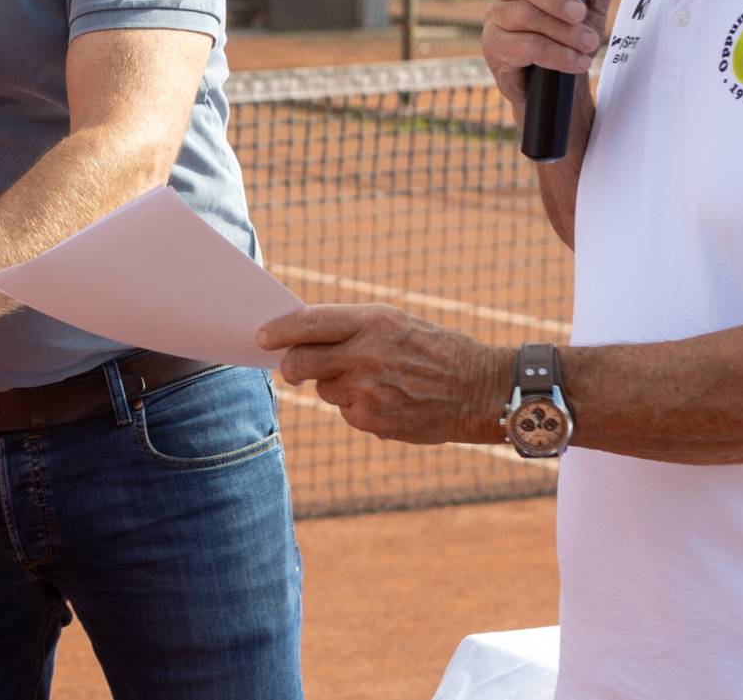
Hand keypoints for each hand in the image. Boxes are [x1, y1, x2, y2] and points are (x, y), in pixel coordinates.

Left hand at [256, 304, 509, 445]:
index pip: (309, 323)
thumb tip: (301, 338)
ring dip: (336, 385)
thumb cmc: (435, 350)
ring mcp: (369, 390)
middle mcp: (367, 354)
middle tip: (291, 367)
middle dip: (291, 365)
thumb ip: (351, 328)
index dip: (279, 330)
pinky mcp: (373, 421)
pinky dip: (357, 408)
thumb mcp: (397, 323)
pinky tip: (387, 401)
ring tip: (374, 381)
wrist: (480, 390)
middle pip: (301, 361)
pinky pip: (345, 412)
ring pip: (324, 389)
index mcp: (374, 321)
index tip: (262, 337)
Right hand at [481, 0, 621, 108]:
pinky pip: (525, 46)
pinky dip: (558, 55)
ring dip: (564, 32)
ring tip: (589, 44)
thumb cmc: (570, 35)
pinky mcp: (494, 47)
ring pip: (526, 15)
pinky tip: (576, 62)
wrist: (558, 82)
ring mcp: (495, 18)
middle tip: (580, 12)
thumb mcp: (592, 4)